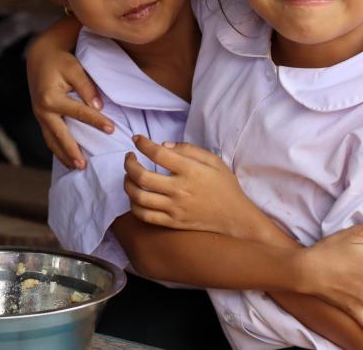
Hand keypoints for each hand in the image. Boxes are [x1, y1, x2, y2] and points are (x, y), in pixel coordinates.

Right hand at [26, 22, 112, 169]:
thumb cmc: (60, 60)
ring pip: (51, 141)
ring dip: (63, 155)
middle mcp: (42, 110)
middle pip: (60, 136)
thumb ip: (86, 87)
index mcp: (51, 98)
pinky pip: (49, 137)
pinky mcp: (41, 117)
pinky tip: (67, 158)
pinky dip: (58, 149)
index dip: (96, 121)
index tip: (112, 129)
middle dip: (72, 152)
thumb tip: (98, 107)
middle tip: (84, 166)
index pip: (78, 113)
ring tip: (77, 168)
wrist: (39, 56)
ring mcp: (39, 116)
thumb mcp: (74, 68)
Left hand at [124, 136, 248, 235]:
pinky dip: (134, 205)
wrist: (235, 217)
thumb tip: (163, 145)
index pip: (158, 154)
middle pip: (142, 176)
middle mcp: (179, 190)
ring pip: (139, 197)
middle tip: (129, 157)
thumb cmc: (225, 186)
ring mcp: (174, 208)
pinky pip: (145, 216)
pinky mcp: (172, 223)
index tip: (137, 139)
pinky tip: (135, 196)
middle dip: (129, 163)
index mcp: (190, 171)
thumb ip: (189, 149)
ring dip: (127, 184)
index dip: (142, 144)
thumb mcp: (213, 160)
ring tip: (128, 176)